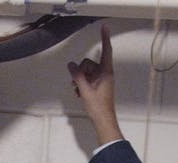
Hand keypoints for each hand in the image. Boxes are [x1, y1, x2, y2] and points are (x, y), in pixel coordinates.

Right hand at [67, 23, 122, 144]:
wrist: (103, 121)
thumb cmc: (98, 107)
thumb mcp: (85, 90)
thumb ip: (77, 76)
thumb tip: (70, 65)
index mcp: (106, 72)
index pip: (106, 51)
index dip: (105, 38)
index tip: (104, 27)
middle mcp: (105, 74)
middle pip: (89, 63)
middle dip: (80, 71)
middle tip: (76, 84)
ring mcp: (102, 80)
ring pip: (87, 72)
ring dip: (80, 80)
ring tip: (77, 91)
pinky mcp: (98, 86)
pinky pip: (88, 79)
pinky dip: (82, 84)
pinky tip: (79, 93)